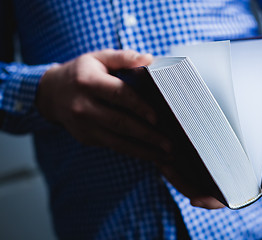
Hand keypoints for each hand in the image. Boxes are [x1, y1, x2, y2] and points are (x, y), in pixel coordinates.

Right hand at [36, 49, 224, 208]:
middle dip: (147, 135)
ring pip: (117, 141)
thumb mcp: (99, 58)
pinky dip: (133, 151)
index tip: (158, 117)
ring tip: (165, 156)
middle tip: (169, 144)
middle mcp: (83, 106)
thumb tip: (150, 59)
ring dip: (143, 150)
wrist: (52, 93)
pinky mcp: (87, 138)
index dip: (139, 106)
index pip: (118, 94)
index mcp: (87, 82)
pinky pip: (113, 146)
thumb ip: (124, 57)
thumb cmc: (82, 72)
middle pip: (120, 123)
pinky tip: (151, 154)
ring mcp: (84, 126)